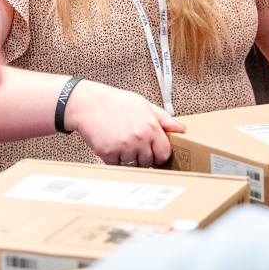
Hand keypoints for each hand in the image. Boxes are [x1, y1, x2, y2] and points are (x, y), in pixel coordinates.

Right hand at [63, 79, 184, 167]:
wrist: (88, 104)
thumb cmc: (115, 103)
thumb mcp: (144, 104)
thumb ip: (163, 118)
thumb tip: (180, 128)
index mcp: (150, 127)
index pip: (164, 153)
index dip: (159, 154)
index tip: (154, 153)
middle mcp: (139, 138)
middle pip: (149, 162)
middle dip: (143, 157)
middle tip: (134, 145)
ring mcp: (124, 147)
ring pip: (133, 165)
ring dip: (128, 158)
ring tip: (121, 142)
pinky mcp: (109, 153)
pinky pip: (117, 165)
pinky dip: (114, 159)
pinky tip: (112, 145)